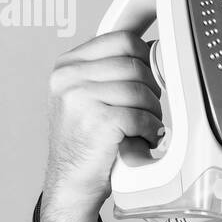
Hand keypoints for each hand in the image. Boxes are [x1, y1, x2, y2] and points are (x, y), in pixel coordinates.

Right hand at [43, 31, 162, 211]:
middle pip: (136, 65)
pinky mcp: (97, 121)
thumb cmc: (86, 141)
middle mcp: (69, 78)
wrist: (71, 182)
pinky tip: (141, 138)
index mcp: (68, 65)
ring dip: (152, 111)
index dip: (145, 58)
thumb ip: (110, 71)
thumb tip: (152, 50)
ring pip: (141, 90)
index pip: (122, 40)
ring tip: (142, 126)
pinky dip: (149, 129)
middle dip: (151, 89)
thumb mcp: (87, 96)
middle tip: (146, 109)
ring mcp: (80, 98)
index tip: (148, 76)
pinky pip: (141, 115)